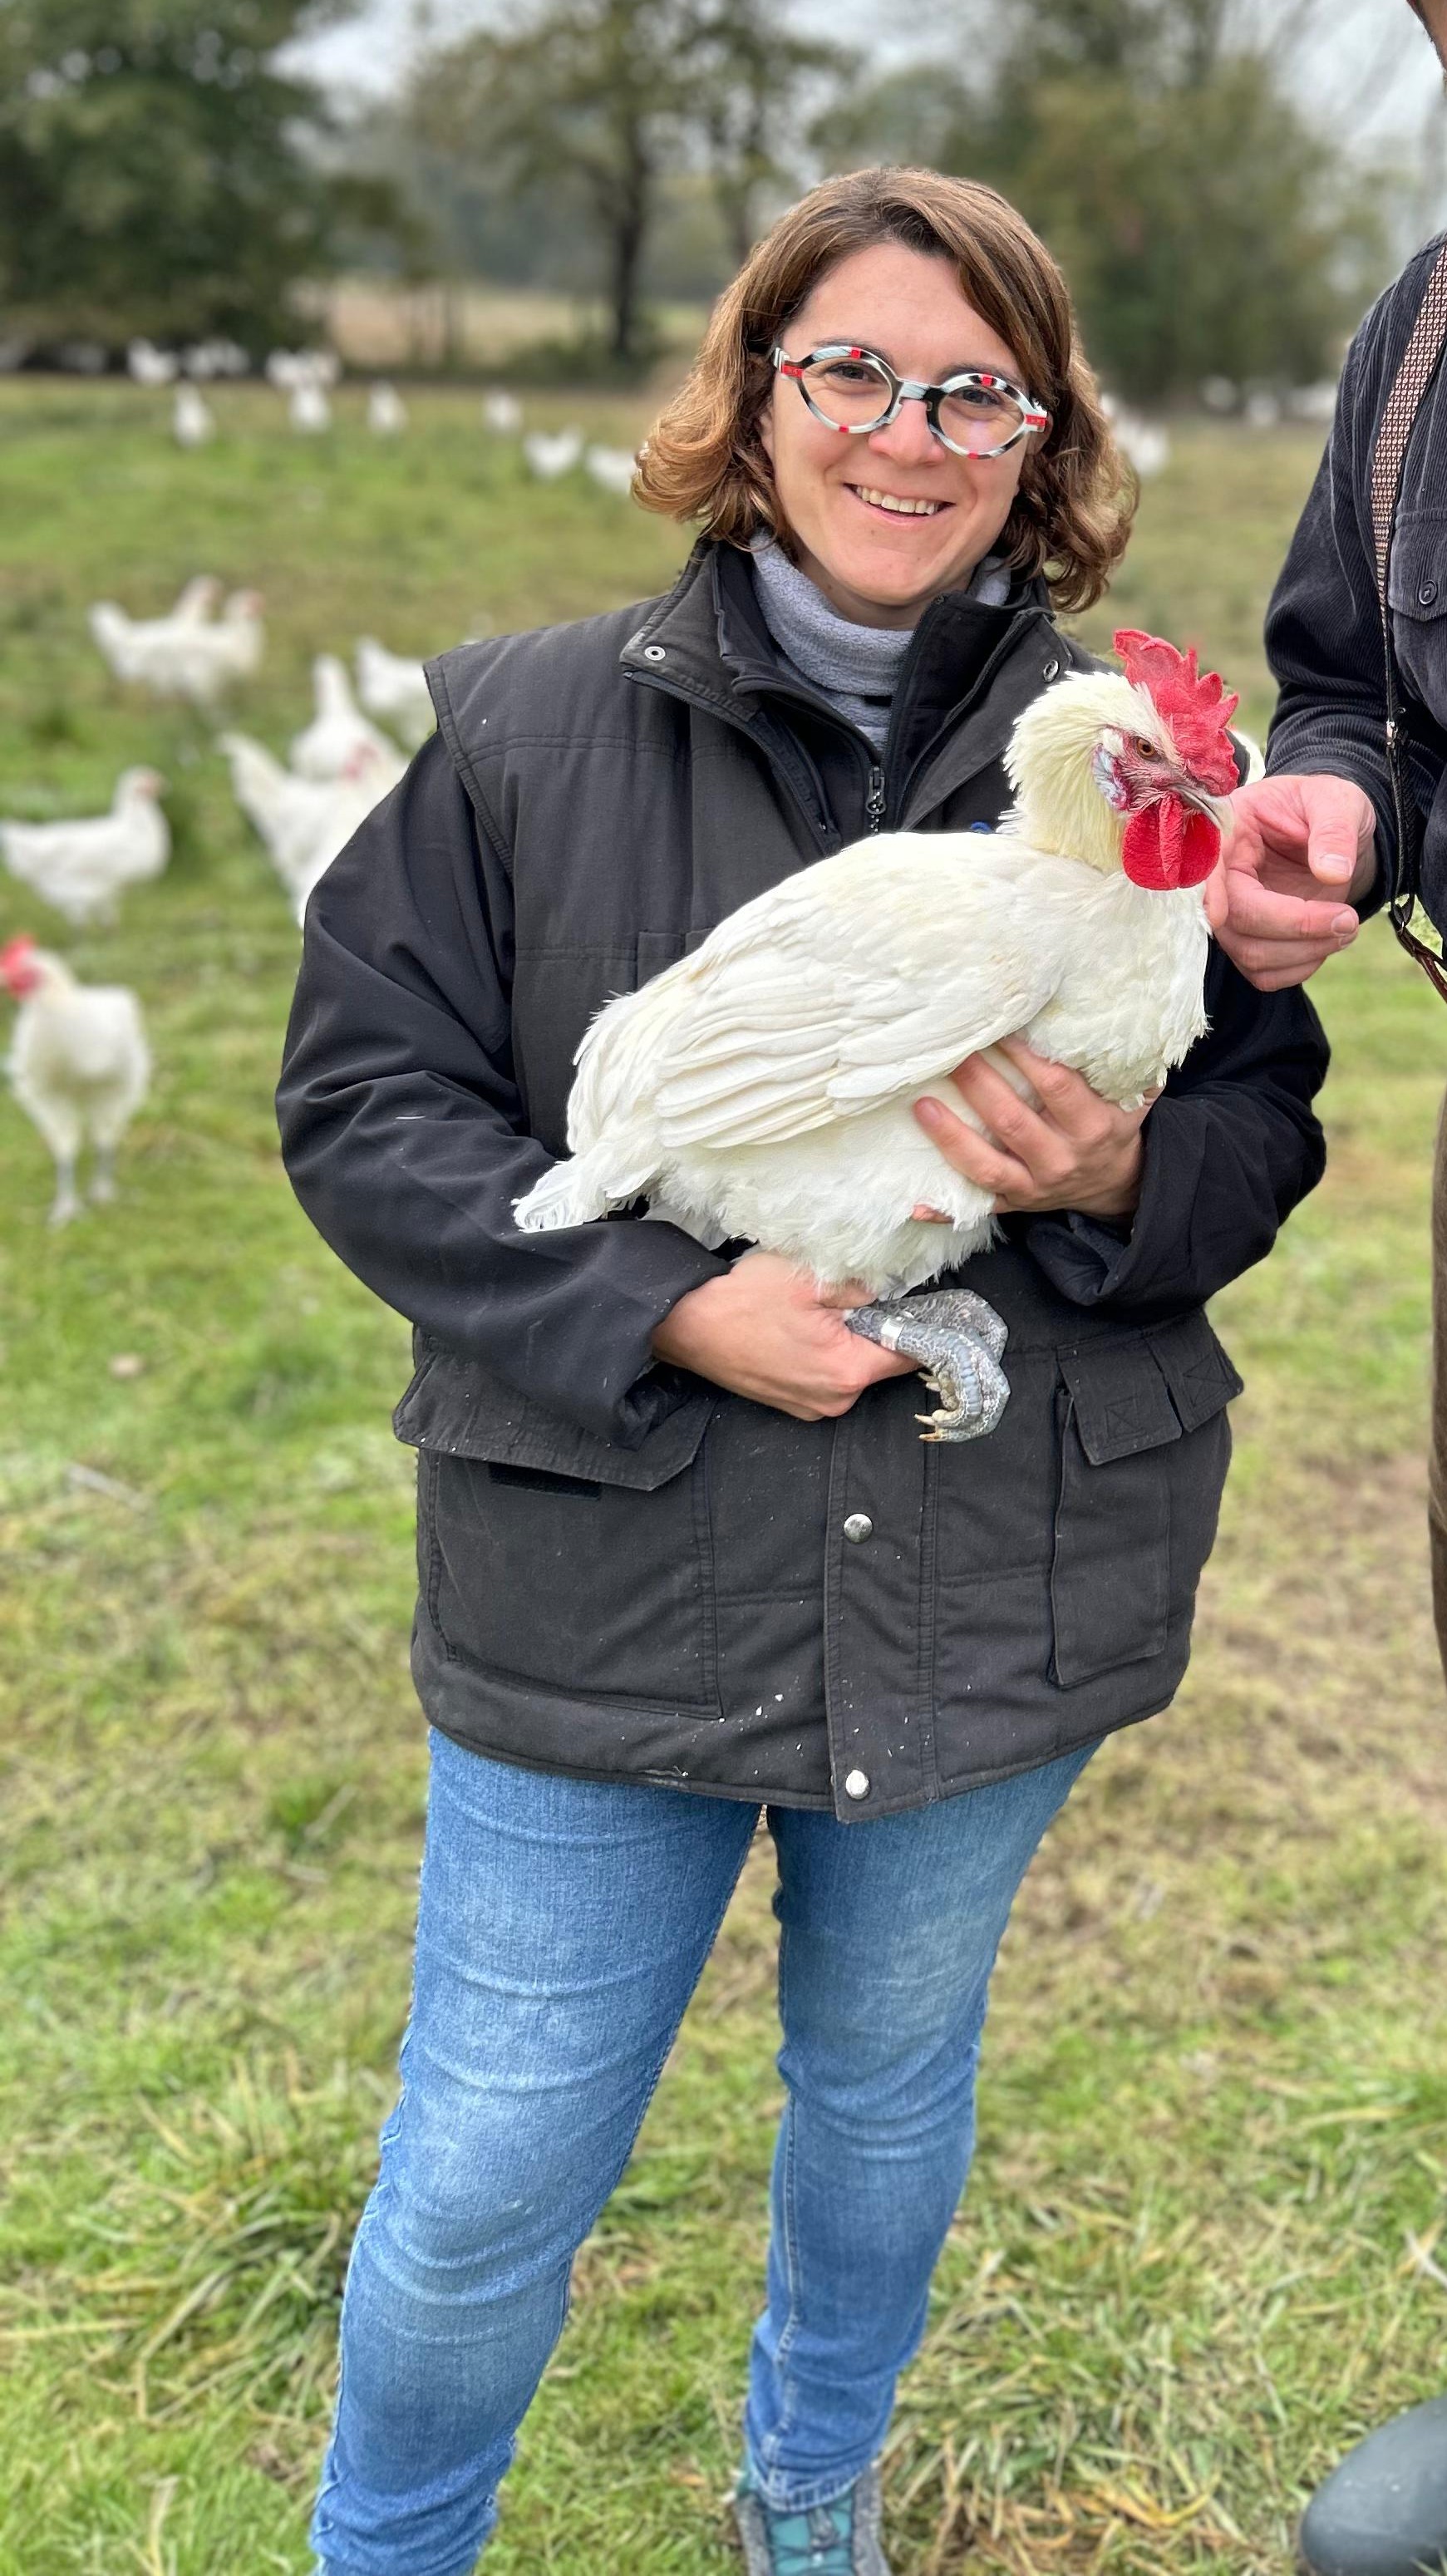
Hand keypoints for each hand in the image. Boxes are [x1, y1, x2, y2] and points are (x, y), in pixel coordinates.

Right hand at [650, 1249, 916, 1420]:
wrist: (686, 1326)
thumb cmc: (743, 1302)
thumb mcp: (810, 1278)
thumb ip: (860, 1287)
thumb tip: (888, 1293)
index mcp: (847, 1370)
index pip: (909, 1356)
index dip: (925, 1332)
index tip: (937, 1315)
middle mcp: (834, 1399)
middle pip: (879, 1364)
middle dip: (878, 1333)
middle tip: (864, 1300)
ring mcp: (810, 1406)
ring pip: (851, 1371)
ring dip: (847, 1345)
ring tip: (820, 1314)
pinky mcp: (790, 1404)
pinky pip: (824, 1379)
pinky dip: (823, 1357)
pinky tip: (801, 1331)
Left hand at [911, 1038, 1152, 1222]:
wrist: (1114, 1182)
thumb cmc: (1113, 1123)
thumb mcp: (1133, 1095)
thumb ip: (1125, 1063)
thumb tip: (1116, 1017)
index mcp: (1091, 1126)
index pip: (1055, 1086)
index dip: (1025, 1056)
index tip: (1000, 1027)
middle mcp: (1061, 1159)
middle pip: (1012, 1121)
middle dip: (978, 1085)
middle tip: (951, 1053)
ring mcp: (1035, 1186)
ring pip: (987, 1166)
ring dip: (951, 1138)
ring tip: (922, 1107)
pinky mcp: (1014, 1203)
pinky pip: (978, 1207)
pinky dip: (945, 1210)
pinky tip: (915, 1203)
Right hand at [1216, 773, 1376, 990]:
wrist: (1333, 830)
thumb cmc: (1326, 807)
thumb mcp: (1338, 802)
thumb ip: (1334, 831)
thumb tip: (1332, 873)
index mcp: (1230, 832)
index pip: (1205, 869)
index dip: (1208, 894)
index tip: (1219, 914)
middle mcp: (1222, 878)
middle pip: (1233, 921)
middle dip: (1295, 928)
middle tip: (1349, 919)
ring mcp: (1233, 914)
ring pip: (1249, 955)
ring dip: (1304, 952)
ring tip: (1348, 927)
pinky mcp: (1251, 941)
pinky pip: (1264, 974)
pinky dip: (1301, 967)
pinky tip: (1328, 940)